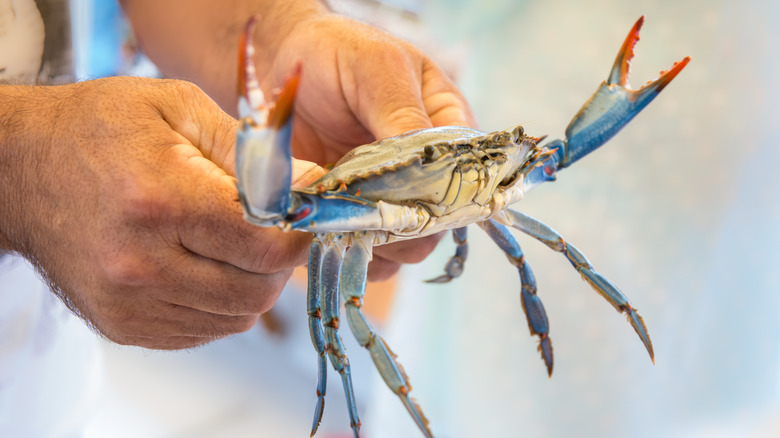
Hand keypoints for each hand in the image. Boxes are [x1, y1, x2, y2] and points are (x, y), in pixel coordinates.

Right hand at [0, 78, 312, 348]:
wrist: (20, 170)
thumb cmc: (101, 129)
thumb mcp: (179, 108)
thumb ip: (253, 152)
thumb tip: (315, 187)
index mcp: (160, 200)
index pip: (267, 244)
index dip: (300, 231)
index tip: (302, 213)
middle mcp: (140, 263)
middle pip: (258, 290)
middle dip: (279, 259)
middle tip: (268, 226)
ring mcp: (128, 303)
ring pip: (238, 317)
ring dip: (251, 282)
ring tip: (230, 242)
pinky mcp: (123, 326)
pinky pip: (206, 331)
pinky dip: (221, 303)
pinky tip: (202, 265)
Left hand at [121, 1, 476, 279]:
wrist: (280, 64)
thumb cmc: (337, 53)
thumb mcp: (376, 69)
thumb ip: (402, 113)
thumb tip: (424, 166)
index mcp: (446, 128)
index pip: (466, 175)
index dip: (446, 194)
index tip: (409, 197)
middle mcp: (426, 171)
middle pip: (438, 221)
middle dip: (405, 223)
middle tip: (365, 213)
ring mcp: (389, 198)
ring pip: (404, 246)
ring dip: (376, 241)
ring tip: (339, 221)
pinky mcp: (354, 217)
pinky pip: (365, 253)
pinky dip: (347, 250)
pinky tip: (323, 232)